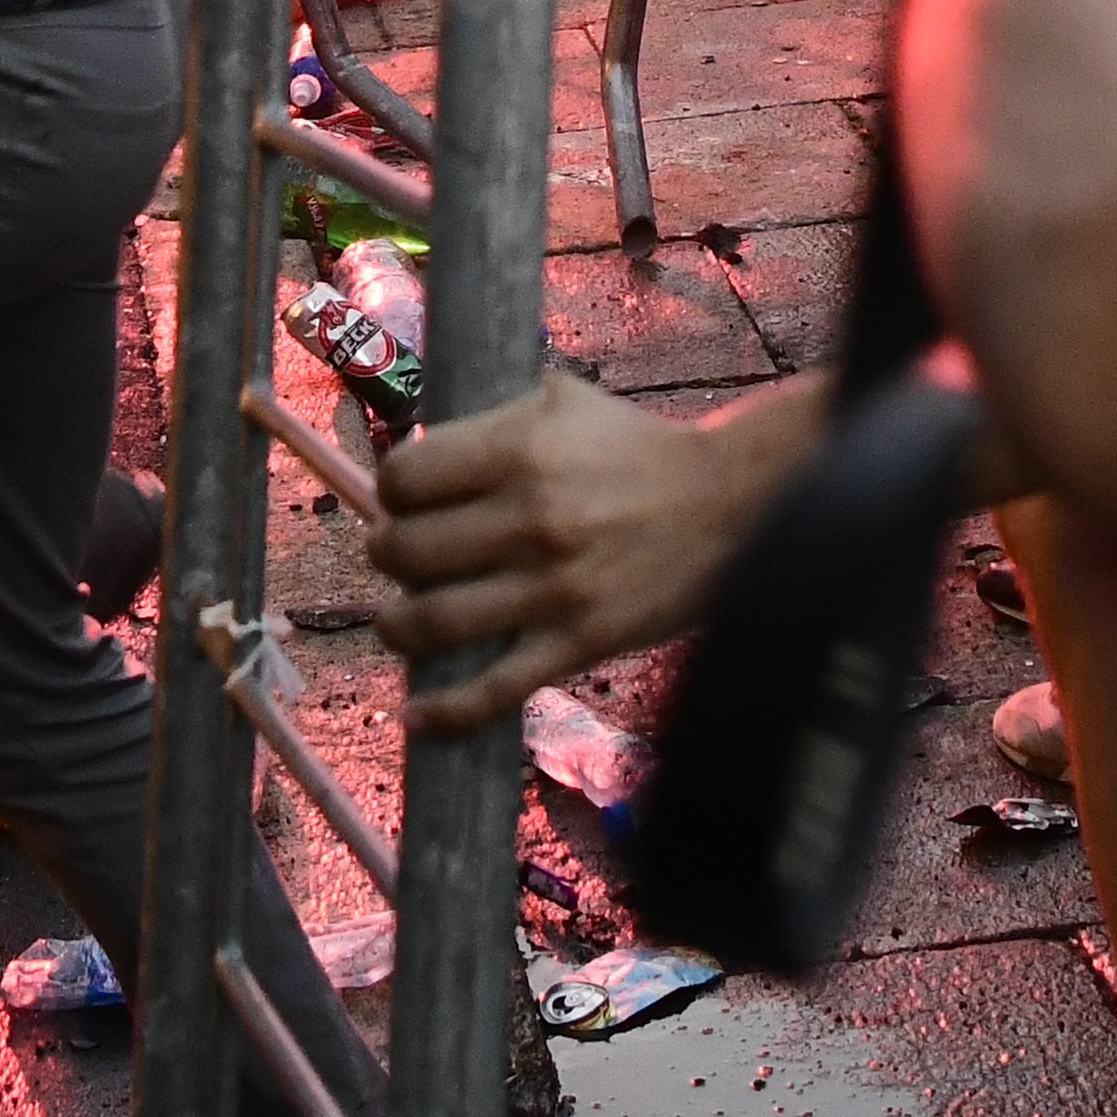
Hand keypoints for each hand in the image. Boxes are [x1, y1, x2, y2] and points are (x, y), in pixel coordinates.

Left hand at [375, 373, 819, 724]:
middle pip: (405, 551)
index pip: (405, 480)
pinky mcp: (579, 642)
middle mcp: (529, 519)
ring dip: (397, 627)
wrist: (730, 505)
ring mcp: (553, 588)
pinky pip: (493, 689)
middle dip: (386, 557)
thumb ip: (491, 418)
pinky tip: (417, 715)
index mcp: (519, 450)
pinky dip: (444, 710)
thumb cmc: (636, 449)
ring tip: (400, 621)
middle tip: (396, 558)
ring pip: (433, 622)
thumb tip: (418, 444)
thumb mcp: (562, 401)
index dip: (390, 492)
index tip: (402, 501)